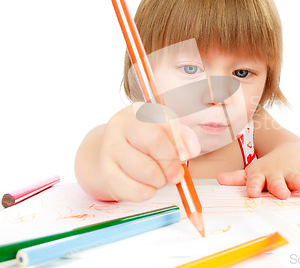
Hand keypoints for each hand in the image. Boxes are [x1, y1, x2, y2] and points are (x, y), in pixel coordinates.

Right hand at [77, 103, 199, 201]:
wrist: (106, 157)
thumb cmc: (143, 144)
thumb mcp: (164, 133)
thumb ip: (183, 137)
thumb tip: (191, 150)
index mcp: (138, 111)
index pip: (164, 121)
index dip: (179, 141)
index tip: (185, 156)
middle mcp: (119, 125)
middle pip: (154, 142)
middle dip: (171, 162)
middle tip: (175, 174)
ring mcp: (109, 149)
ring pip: (146, 170)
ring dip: (160, 180)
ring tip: (159, 178)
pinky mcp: (105, 174)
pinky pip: (136, 190)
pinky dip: (148, 192)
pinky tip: (146, 186)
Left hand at [216, 142, 299, 198]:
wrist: (291, 151)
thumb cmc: (269, 169)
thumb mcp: (254, 172)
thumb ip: (238, 178)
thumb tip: (218, 178)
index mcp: (262, 176)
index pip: (256, 182)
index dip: (254, 186)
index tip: (253, 193)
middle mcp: (277, 175)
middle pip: (277, 182)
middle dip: (279, 187)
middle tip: (282, 194)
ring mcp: (292, 173)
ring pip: (296, 178)